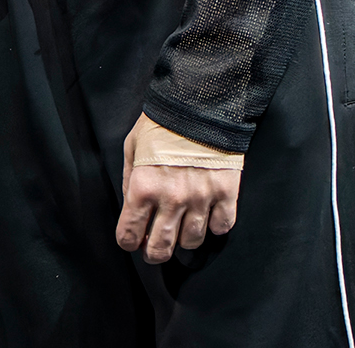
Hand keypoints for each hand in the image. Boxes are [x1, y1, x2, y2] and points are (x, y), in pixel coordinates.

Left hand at [116, 114, 241, 263]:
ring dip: (184, 237)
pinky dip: (214, 224)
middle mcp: (171, 199)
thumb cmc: (161, 123)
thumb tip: (131, 209)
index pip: (129, 236)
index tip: (133, 237)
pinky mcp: (226, 193)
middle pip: (160, 250)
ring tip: (183, 223)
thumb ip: (130, 181)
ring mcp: (201, 198)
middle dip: (154, 252)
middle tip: (155, 244)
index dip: (129, 240)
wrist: (200, 102)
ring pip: (191, 242)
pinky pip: (221, 227)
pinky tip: (208, 213)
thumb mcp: (132, 147)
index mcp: (143, 188)